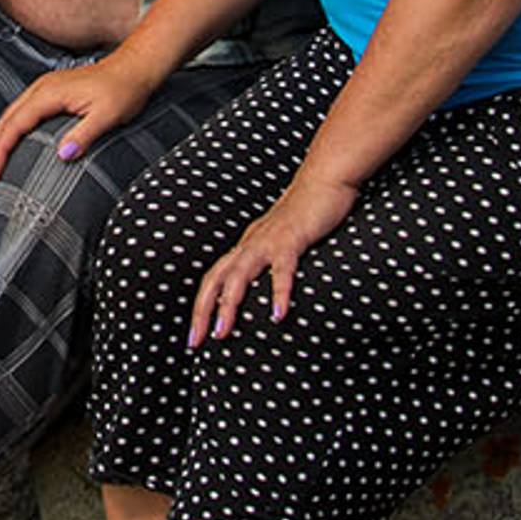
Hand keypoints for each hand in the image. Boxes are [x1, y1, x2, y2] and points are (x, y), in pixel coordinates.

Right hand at [0, 58, 156, 181]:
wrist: (134, 69)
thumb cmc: (123, 89)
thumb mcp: (108, 115)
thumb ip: (84, 134)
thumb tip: (62, 154)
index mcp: (49, 93)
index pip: (15, 125)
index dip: (0, 151)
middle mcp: (41, 89)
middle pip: (5, 121)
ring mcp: (44, 90)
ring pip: (10, 117)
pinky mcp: (50, 94)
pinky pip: (20, 114)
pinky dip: (9, 132)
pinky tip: (9, 146)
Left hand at [190, 176, 360, 342]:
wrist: (325, 178)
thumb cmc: (307, 213)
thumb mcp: (282, 242)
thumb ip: (270, 262)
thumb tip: (263, 291)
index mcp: (246, 246)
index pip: (213, 279)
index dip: (201, 306)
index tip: (195, 334)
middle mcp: (251, 244)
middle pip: (216, 279)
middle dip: (202, 311)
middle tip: (196, 341)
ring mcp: (269, 241)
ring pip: (238, 275)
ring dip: (228, 305)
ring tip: (222, 333)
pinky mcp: (292, 238)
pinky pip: (282, 269)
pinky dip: (278, 293)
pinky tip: (278, 315)